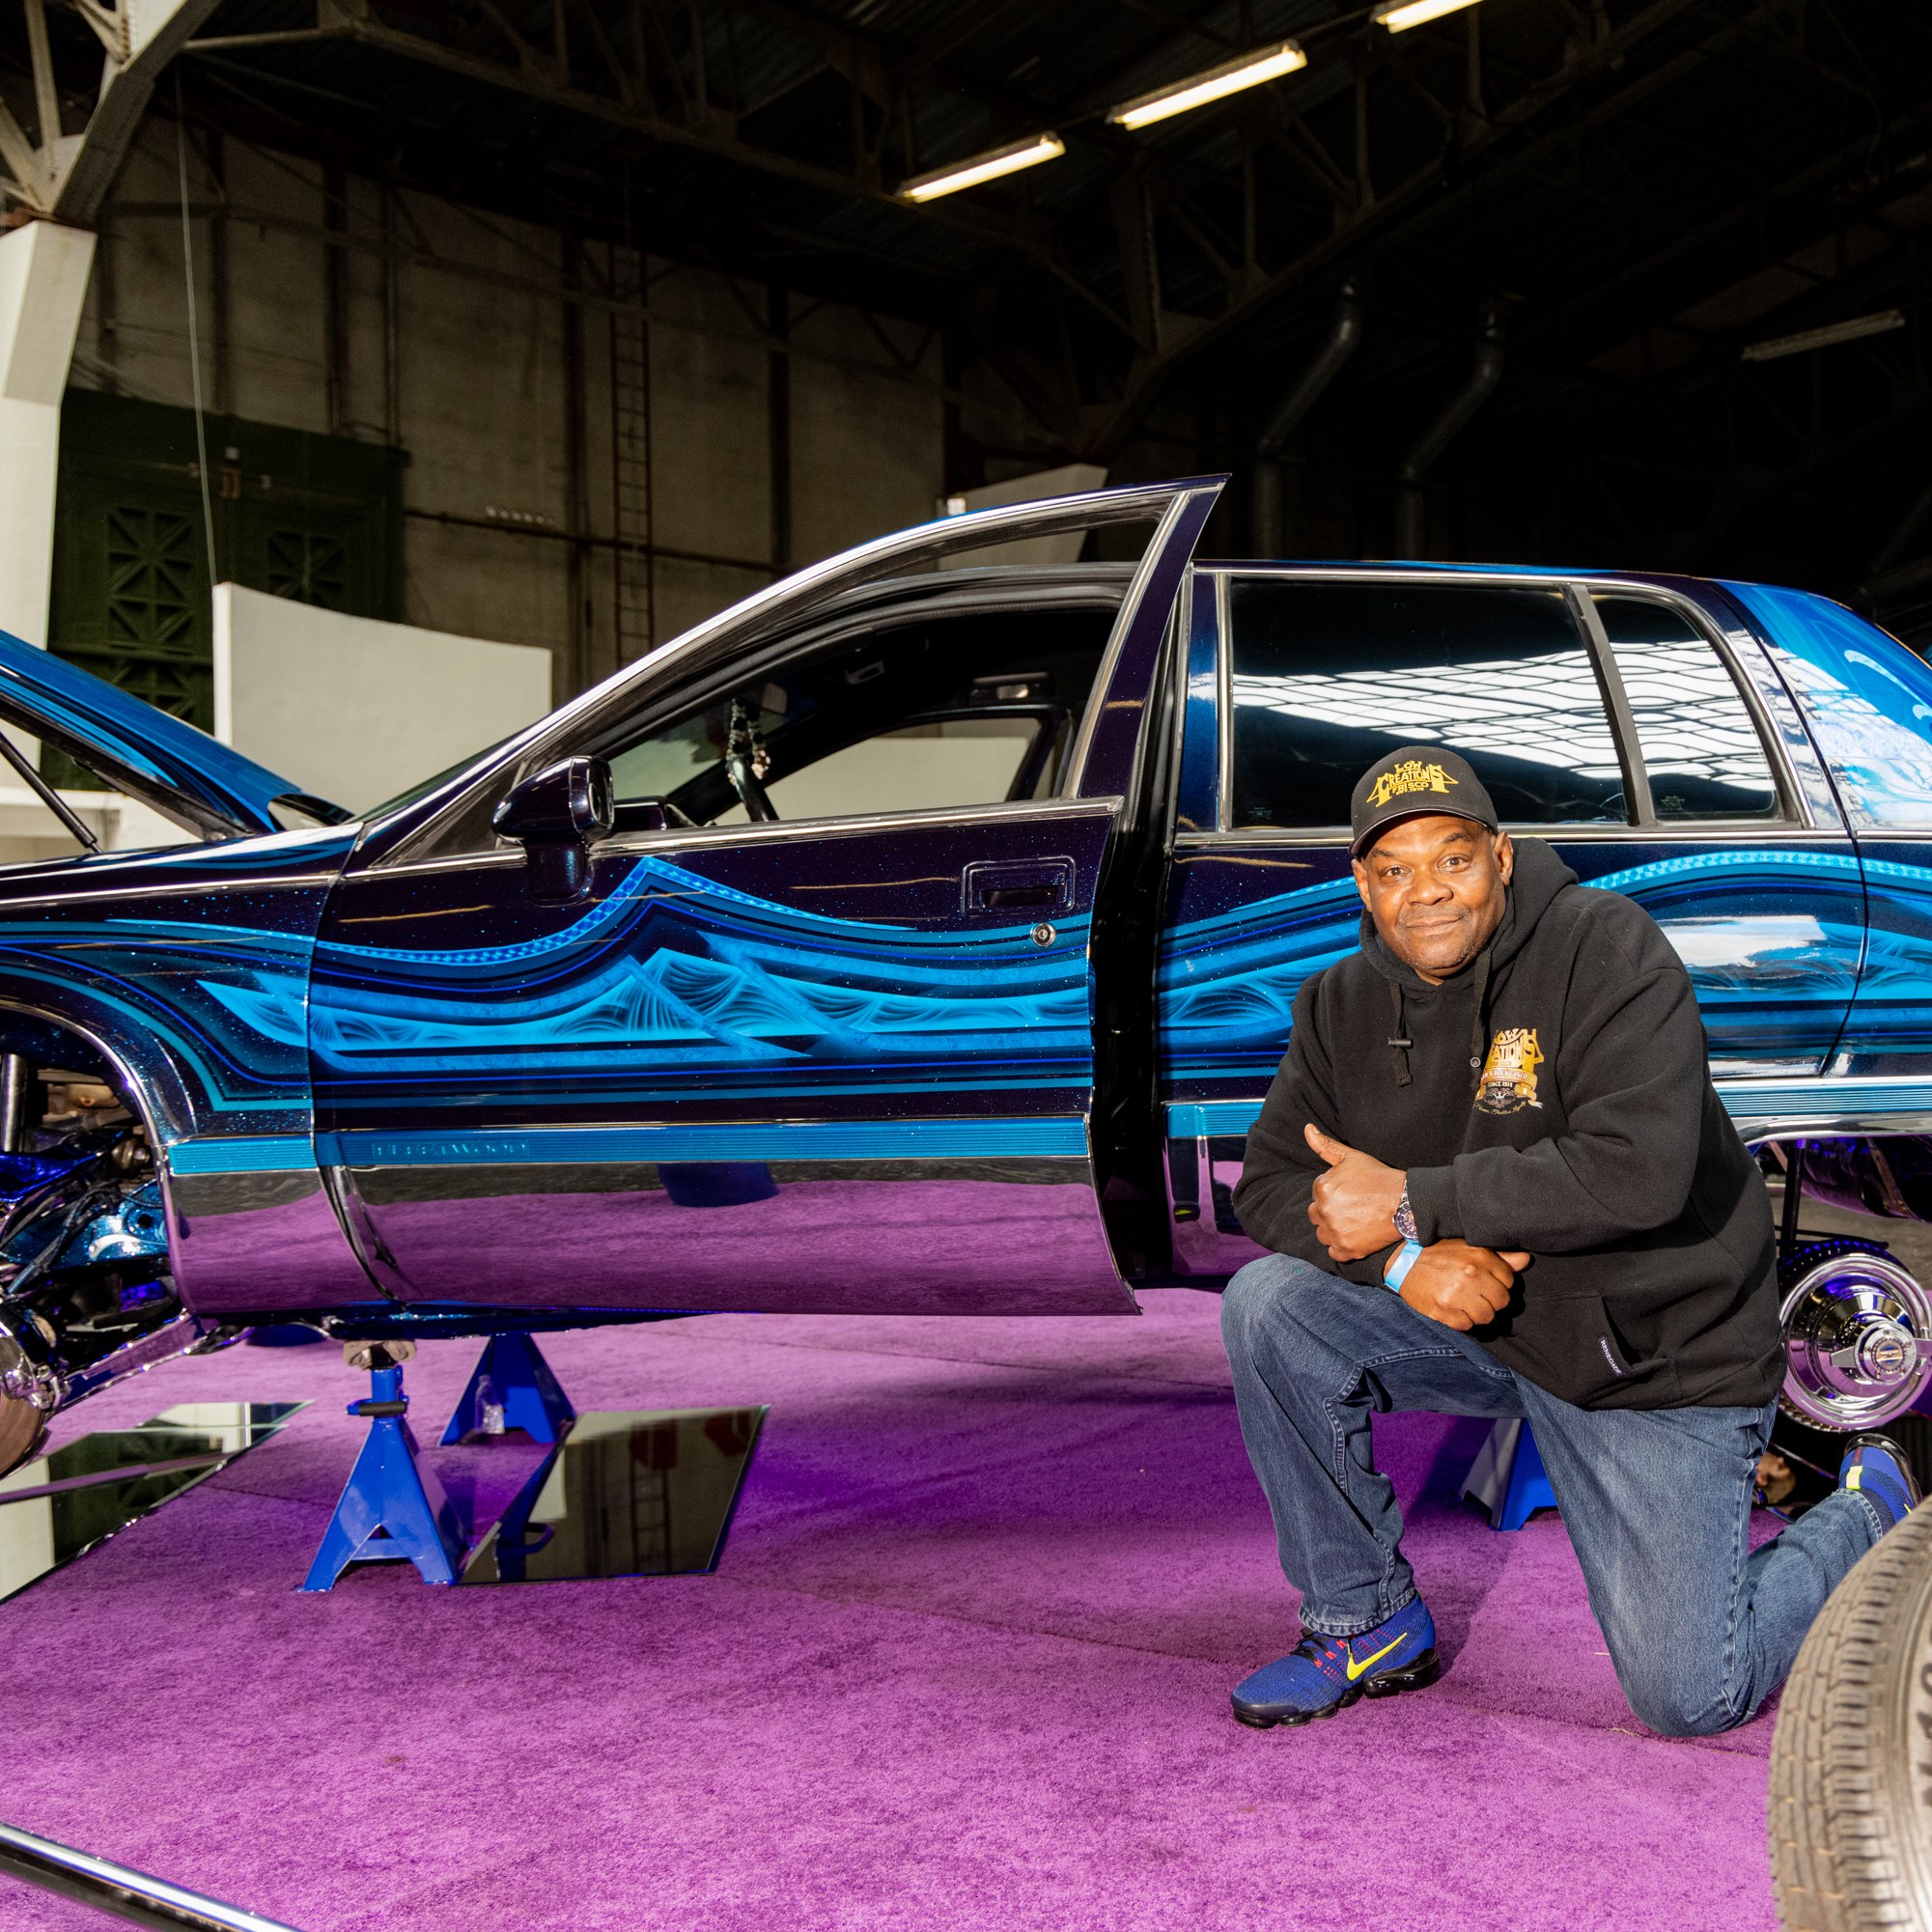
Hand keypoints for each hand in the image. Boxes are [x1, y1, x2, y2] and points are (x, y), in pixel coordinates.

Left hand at [1305, 1123, 1404, 1260]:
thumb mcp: (1352, 1157)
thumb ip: (1326, 1146)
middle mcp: (1324, 1211)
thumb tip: (1307, 1129)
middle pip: (1316, 1213)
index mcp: (1322, 1188)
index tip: (1352, 1191)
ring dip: (1333, 1229)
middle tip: (1354, 1207)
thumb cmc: (1379, 1177)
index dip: (1335, 1191)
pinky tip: (1355, 1235)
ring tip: (1355, 1220)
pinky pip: (1333, 1252)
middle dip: (1330, 1210)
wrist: (1406, 1203)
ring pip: (1322, 1233)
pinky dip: (1342, 1246)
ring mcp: (1335, 1233)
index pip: (1318, 1191)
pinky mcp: (1347, 1250)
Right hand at [1393, 1240, 1529, 1330]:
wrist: (1402, 1262)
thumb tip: (1526, 1260)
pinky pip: (1466, 1326)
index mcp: (1480, 1256)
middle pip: (1501, 1302)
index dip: (1499, 1284)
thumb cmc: (1439, 1254)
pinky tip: (1453, 1310)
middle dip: (1492, 1301)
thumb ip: (1500, 1256)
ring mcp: (1456, 1294)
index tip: (1486, 1283)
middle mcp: (1470, 1274)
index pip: (1509, 1281)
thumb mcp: (1468, 1247)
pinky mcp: (1443, 1311)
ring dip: (1478, 1314)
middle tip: (1477, 1296)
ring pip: (1486, 1317)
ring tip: (1466, 1304)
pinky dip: (1462, 1321)